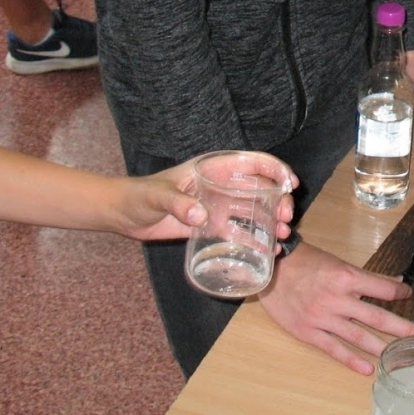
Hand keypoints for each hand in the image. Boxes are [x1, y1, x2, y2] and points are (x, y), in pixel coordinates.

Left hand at [116, 154, 296, 242]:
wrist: (123, 214)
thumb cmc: (140, 195)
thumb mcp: (159, 196)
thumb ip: (178, 204)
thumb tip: (201, 215)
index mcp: (213, 168)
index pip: (252, 163)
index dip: (275, 170)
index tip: (290, 184)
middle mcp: (220, 185)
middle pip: (259, 187)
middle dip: (278, 200)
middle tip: (285, 218)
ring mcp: (216, 205)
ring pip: (252, 210)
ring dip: (270, 221)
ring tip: (281, 235)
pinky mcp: (209, 225)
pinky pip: (237, 231)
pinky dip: (253, 240)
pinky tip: (266, 251)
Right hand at [258, 242, 413, 374]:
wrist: (271, 270)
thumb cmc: (305, 262)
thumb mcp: (338, 263)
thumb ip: (366, 277)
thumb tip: (395, 284)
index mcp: (346, 277)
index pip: (382, 289)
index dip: (400, 293)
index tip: (409, 296)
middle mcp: (337, 299)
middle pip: (378, 318)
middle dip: (404, 329)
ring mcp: (323, 318)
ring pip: (359, 337)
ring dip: (383, 348)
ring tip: (403, 357)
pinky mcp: (309, 332)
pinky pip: (334, 349)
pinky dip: (352, 361)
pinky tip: (368, 369)